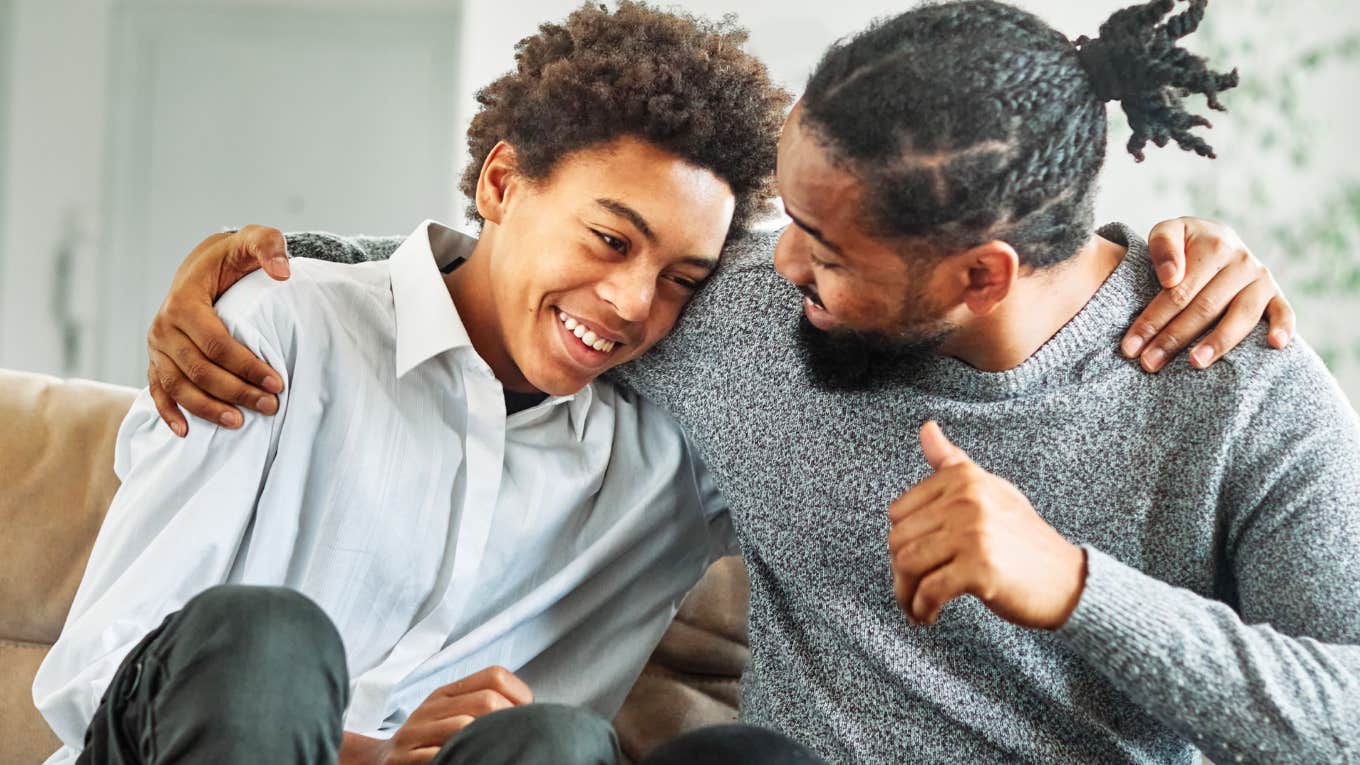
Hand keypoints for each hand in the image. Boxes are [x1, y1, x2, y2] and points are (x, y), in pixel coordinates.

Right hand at [146, 225, 289, 435]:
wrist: (205, 265)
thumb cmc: (233, 257)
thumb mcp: (254, 240)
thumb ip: (269, 247)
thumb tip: (283, 272)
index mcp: (184, 301)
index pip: (215, 343)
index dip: (246, 365)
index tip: (278, 382)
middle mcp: (163, 326)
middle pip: (198, 370)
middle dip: (235, 392)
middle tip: (270, 406)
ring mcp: (157, 347)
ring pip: (178, 386)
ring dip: (208, 408)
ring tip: (239, 423)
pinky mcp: (157, 360)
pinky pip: (158, 391)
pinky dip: (169, 413)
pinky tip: (186, 433)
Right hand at [372, 666, 532, 764]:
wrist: (379, 762)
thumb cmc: (428, 741)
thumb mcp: (450, 715)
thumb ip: (482, 707)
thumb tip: (531, 712)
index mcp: (447, 693)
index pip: (495, 675)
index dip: (520, 695)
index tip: (525, 718)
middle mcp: (431, 708)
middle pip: (486, 701)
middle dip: (507, 721)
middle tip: (512, 740)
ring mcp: (416, 733)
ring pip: (465, 728)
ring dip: (487, 742)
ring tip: (494, 752)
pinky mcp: (405, 760)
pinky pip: (441, 755)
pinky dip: (462, 759)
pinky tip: (471, 762)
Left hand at [888, 422, 1086, 629]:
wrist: (1067, 580)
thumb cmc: (1023, 537)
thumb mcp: (990, 490)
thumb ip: (952, 463)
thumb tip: (926, 427)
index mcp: (963, 478)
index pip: (898, 512)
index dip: (901, 540)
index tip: (914, 559)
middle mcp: (967, 500)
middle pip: (899, 540)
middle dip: (899, 572)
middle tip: (912, 589)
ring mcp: (973, 534)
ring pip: (908, 565)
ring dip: (906, 594)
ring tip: (917, 605)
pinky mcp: (980, 569)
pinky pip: (930, 591)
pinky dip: (922, 609)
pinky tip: (930, 615)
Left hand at [1122, 217, 1293, 372]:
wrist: (1215, 239)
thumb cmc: (1184, 244)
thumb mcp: (1168, 231)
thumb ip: (1162, 245)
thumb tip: (1171, 277)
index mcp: (1214, 245)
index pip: (1178, 291)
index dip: (1152, 320)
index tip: (1130, 347)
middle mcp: (1242, 262)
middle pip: (1204, 308)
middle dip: (1173, 338)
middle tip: (1149, 363)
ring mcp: (1261, 280)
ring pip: (1240, 316)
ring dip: (1218, 342)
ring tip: (1195, 363)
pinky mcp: (1276, 294)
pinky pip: (1284, 311)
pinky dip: (1284, 327)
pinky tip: (1275, 345)